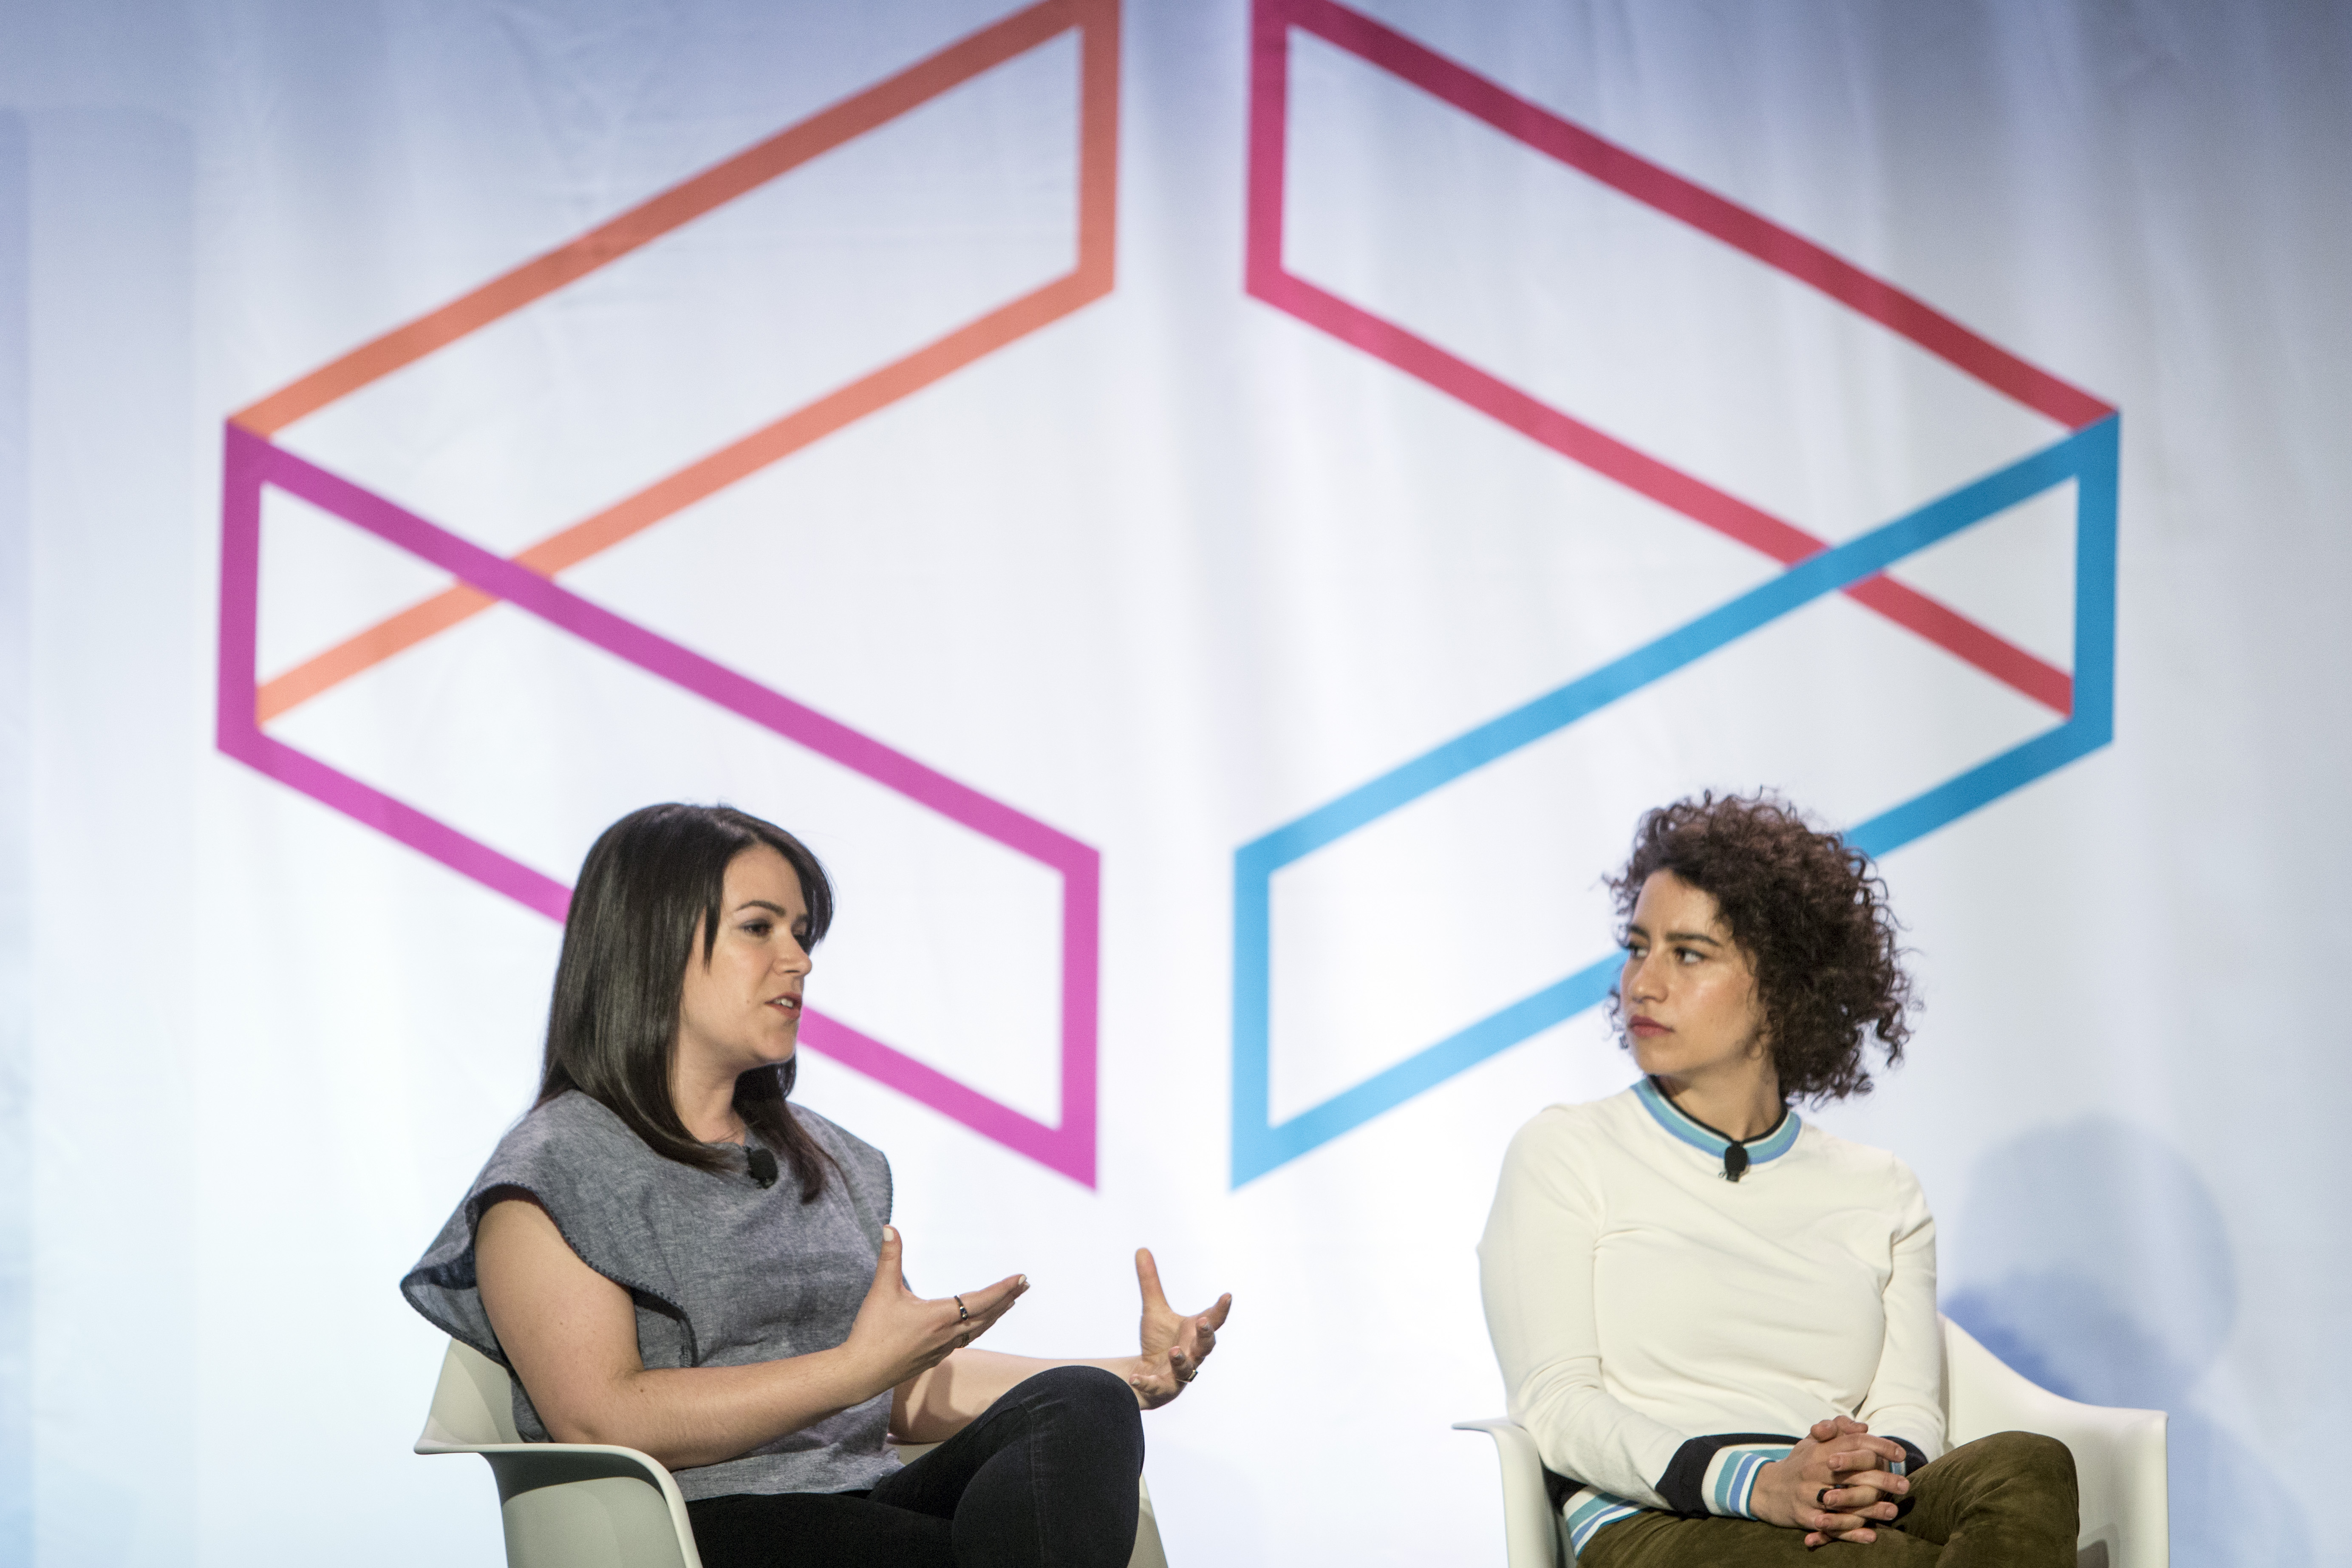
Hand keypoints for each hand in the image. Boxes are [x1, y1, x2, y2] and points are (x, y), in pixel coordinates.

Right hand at [840, 1226, 1025, 1396]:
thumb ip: (890, 1257)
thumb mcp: (881, 1291)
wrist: (861, 1374)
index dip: (1003, 1289)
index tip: (1022, 1278)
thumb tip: (890, 1227)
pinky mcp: (934, 1358)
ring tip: (1009, 1302)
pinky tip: (976, 1324)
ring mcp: (943, 1349)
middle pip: (987, 1316)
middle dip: (1007, 1299)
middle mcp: (948, 1334)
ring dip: (995, 1314)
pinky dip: (978, 1328)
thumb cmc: (872, 1333)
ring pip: (978, 1330)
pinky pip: (965, 1340)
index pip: (981, 1300)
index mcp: (940, 1316)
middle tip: (1025, 1285)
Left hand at [1125, 1247, 1231, 1408]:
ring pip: (1187, 1369)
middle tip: (1203, 1322)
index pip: (1213, 1320)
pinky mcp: (1164, 1387)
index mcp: (1194, 1332)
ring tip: (1174, 1351)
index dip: (1221, 1309)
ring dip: (1181, 1360)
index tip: (1227, 1295)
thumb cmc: (1160, 1341)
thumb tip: (1141, 1249)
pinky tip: (1137, 1378)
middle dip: (1207, 1334)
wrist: (1148, 1373)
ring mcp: (1180, 1373)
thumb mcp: (1154, 1310)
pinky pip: (1158, 1386)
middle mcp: (1192, 1353)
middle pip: (1207, 1345)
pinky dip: (1148, 1382)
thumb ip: (1150, 1283)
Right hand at [1748, 1415, 1910, 1545]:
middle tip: (1904, 1484)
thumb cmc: (1797, 1464)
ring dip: (1872, 1508)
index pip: (1853, 1443)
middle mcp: (1813, 1470)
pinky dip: (1852, 1533)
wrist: (1765, 1489)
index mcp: (1818, 1450)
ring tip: (1894, 1510)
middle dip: (1883, 1479)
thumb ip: (1836, 1431)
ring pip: (1846, 1503)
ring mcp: (1808, 1495)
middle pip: (1854, 1473)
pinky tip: (1871, 1534)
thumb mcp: (1812, 1443)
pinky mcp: (1804, 1516)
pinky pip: (1832, 1527)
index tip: (1901, 1454)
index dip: (1880, 1446)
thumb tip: (1863, 1428)